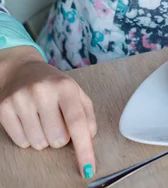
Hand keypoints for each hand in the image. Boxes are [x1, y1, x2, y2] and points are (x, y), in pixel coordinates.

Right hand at [0, 46, 96, 177]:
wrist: (22, 70)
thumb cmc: (53, 84)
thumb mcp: (75, 92)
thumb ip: (87, 114)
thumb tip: (89, 136)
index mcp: (65, 86)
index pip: (77, 122)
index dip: (84, 148)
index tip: (88, 169)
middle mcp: (42, 91)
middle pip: (58, 139)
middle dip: (60, 137)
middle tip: (56, 119)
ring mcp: (21, 99)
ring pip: (39, 144)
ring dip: (43, 138)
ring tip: (41, 118)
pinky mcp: (5, 108)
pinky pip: (21, 142)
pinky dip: (27, 137)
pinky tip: (28, 119)